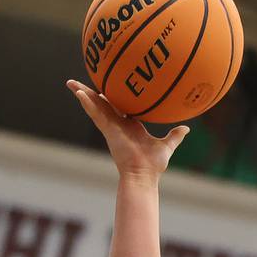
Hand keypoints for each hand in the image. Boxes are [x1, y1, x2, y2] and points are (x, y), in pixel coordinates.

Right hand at [66, 80, 188, 179]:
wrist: (143, 175)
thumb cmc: (153, 165)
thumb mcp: (167, 146)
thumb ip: (175, 136)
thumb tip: (186, 129)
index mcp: (130, 126)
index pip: (119, 107)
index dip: (114, 97)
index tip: (110, 86)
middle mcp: (118, 125)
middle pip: (102, 104)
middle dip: (92, 93)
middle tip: (82, 82)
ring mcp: (111, 127)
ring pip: (94, 106)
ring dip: (83, 94)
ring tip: (70, 82)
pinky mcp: (108, 130)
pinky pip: (96, 113)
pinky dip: (87, 103)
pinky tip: (78, 92)